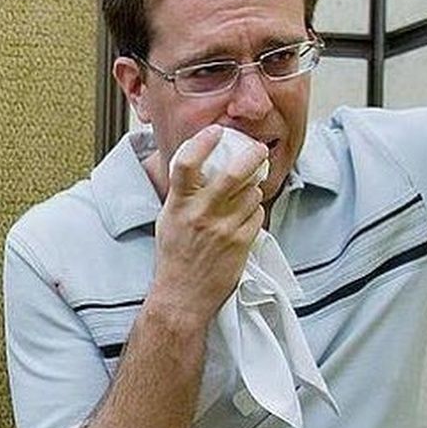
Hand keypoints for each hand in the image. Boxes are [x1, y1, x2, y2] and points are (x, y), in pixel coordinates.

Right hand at [153, 125, 267, 318]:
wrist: (181, 296)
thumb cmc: (173, 258)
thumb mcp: (168, 219)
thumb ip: (183, 194)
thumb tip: (198, 167)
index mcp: (178, 204)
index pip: (188, 162)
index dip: (203, 140)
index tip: (216, 131)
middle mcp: (201, 213)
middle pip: (234, 173)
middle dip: (252, 155)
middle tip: (258, 149)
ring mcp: (223, 228)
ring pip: (251, 194)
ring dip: (253, 190)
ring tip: (246, 194)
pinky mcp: (240, 243)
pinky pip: (257, 216)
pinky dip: (254, 213)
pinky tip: (244, 219)